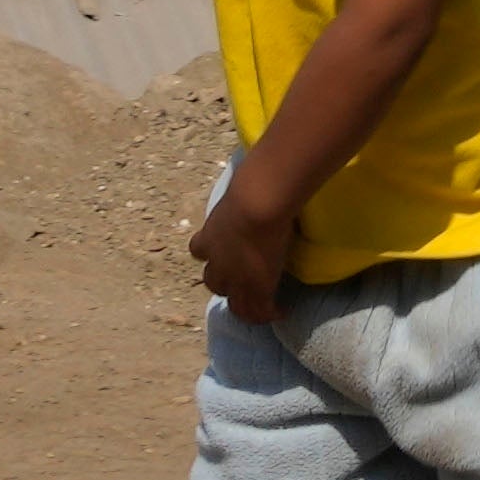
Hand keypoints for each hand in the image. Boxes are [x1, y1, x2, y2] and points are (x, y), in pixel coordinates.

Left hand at [187, 163, 302, 325]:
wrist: (258, 204)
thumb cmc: (250, 187)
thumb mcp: (240, 187)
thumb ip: (245, 186)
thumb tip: (259, 165)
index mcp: (210, 236)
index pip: (199, 249)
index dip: (208, 253)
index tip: (219, 253)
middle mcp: (218, 261)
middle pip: (213, 282)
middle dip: (224, 283)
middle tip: (240, 283)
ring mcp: (236, 277)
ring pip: (234, 301)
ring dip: (244, 303)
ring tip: (258, 306)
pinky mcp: (257, 287)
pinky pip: (259, 310)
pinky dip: (267, 314)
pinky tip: (280, 313)